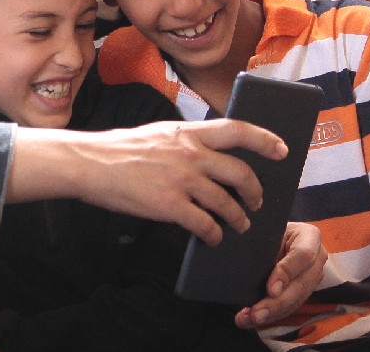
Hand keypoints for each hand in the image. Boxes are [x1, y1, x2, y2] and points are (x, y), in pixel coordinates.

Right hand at [7, 118, 286, 245]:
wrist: (88, 163)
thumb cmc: (118, 150)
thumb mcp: (157, 134)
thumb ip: (184, 143)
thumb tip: (207, 158)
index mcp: (187, 132)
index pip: (238, 130)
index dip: (265, 140)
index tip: (282, 150)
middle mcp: (190, 154)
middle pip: (241, 173)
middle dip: (256, 191)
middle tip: (258, 202)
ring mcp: (181, 180)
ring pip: (227, 204)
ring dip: (239, 219)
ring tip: (240, 226)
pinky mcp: (169, 206)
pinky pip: (205, 225)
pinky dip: (214, 235)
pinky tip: (213, 239)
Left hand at [236, 222, 326, 327]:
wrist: (278, 233)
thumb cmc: (271, 228)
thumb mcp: (270, 229)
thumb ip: (265, 243)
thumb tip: (247, 265)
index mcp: (310, 236)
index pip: (303, 255)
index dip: (287, 273)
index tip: (270, 289)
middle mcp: (318, 257)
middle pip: (301, 285)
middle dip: (277, 303)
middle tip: (256, 314)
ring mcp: (314, 276)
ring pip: (296, 300)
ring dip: (272, 313)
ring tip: (249, 319)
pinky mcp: (306, 290)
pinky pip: (291, 306)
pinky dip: (271, 315)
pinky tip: (251, 320)